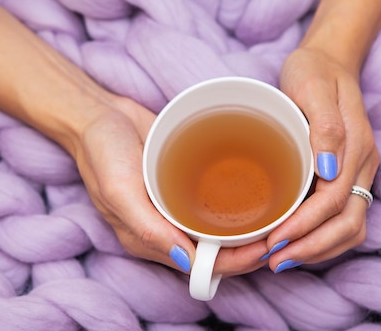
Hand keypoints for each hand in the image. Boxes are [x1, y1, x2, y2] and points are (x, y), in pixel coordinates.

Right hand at [70, 95, 268, 276]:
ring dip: (247, 229)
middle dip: (250, 249)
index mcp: (149, 239)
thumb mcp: (119, 190)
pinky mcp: (181, 184)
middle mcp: (166, 228)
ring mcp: (175, 207)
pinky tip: (257, 192)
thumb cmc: (102, 151)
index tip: (266, 248)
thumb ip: (148, 228)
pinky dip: (235, 204)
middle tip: (282, 230)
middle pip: (216, 251)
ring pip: (218, 229)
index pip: (201, 266)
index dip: (236, 263)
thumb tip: (186, 260)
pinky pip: (211, 202)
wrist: (98, 114)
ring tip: (277, 215)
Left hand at [263, 46, 378, 271]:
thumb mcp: (313, 86)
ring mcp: (358, 172)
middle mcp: (363, 164)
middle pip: (348, 223)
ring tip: (281, 259)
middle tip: (274, 260)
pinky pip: (344, 217)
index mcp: (357, 145)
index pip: (335, 200)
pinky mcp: (347, 175)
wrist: (329, 60)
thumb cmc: (315, 71)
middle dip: (312, 247)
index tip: (275, 240)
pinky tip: (295, 242)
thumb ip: (325, 126)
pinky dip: (322, 238)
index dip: (306, 226)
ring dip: (318, 249)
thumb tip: (328, 171)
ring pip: (351, 226)